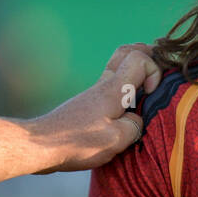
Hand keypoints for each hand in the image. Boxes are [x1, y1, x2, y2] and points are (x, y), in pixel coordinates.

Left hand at [31, 43, 162, 172]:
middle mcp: (104, 85)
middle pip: (126, 51)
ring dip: (136, 71)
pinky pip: (112, 85)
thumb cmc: (76, 142)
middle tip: (158, 70)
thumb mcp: (115, 140)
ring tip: (148, 88)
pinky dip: (125, 87)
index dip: (154, 71)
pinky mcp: (88, 104)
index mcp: (114, 90)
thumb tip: (137, 120)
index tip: (151, 93)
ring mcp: (94, 93)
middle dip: (147, 55)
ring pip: (118, 66)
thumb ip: (135, 126)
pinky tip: (128, 107)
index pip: (139, 59)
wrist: (39, 145)